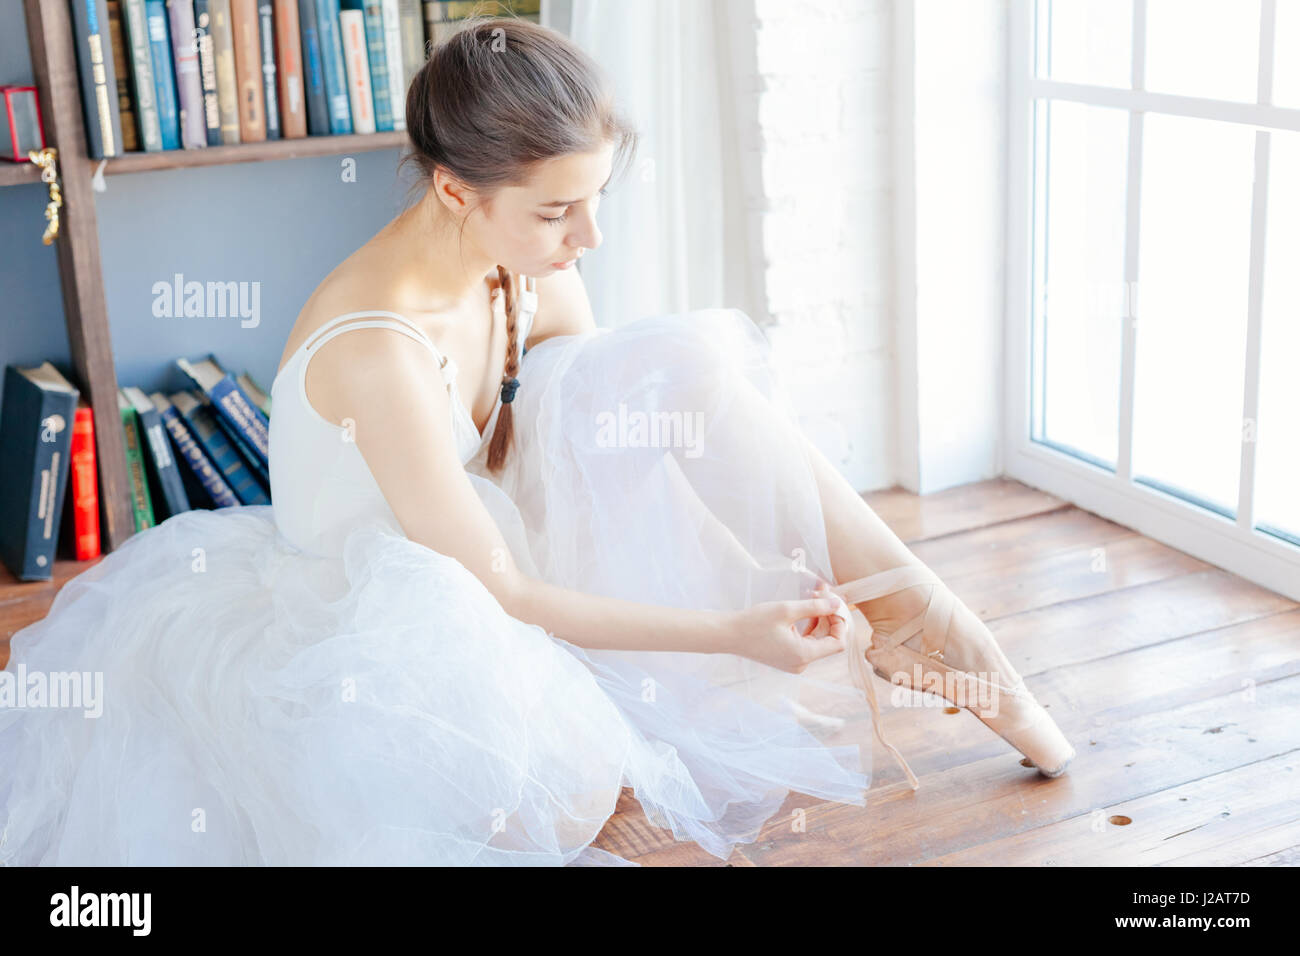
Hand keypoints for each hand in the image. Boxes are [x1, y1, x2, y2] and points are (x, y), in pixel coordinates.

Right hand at [722, 580, 850, 673]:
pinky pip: (806, 642)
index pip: (838, 642)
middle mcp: (801, 663)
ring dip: (819, 618)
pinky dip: (808, 626)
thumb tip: (836, 603)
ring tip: (813, 596)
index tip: (834, 603)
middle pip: (828, 640)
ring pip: (817, 640)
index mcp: (804, 655)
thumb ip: (815, 607)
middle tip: (823, 592)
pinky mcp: (787, 658)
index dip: (840, 622)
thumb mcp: (786, 610)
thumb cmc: (754, 622)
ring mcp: (794, 662)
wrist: (728, 635)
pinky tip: (804, 610)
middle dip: (828, 616)